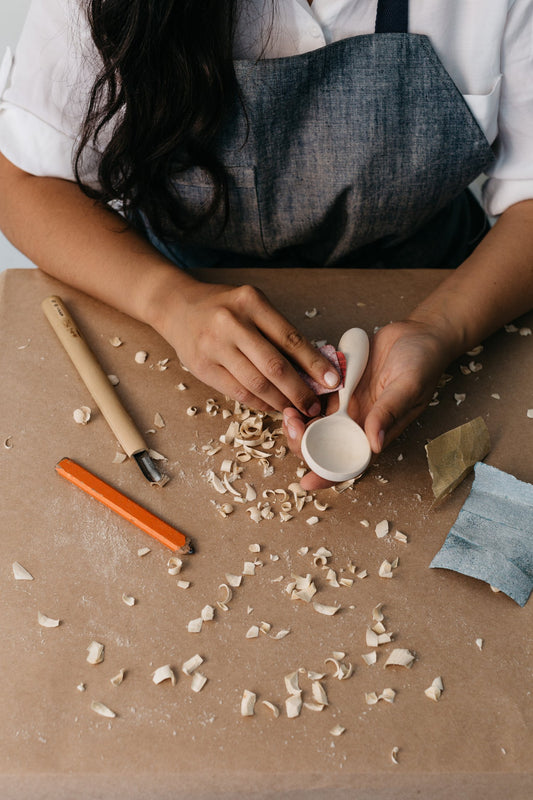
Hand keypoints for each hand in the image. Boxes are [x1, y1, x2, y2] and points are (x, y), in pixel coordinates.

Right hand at [157, 279, 340, 413]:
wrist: (177, 306)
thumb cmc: (223, 307)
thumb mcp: (252, 306)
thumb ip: (278, 332)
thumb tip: (313, 366)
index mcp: (251, 302)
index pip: (290, 338)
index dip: (314, 363)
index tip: (332, 381)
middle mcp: (232, 322)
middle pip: (274, 365)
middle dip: (299, 390)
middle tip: (314, 405)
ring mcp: (214, 346)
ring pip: (256, 383)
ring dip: (280, 401)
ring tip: (295, 409)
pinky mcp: (202, 366)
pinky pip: (237, 391)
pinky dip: (259, 402)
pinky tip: (272, 406)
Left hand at [283, 319, 455, 489]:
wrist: (418, 333)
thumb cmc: (422, 362)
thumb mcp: (409, 385)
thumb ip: (390, 411)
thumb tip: (374, 443)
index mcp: (375, 431)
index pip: (349, 461)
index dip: (327, 475)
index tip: (306, 481)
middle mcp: (357, 421)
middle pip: (323, 444)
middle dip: (302, 442)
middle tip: (292, 424)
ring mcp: (345, 402)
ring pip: (312, 421)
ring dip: (296, 420)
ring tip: (288, 408)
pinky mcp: (338, 382)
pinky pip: (313, 393)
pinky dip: (301, 393)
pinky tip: (293, 385)